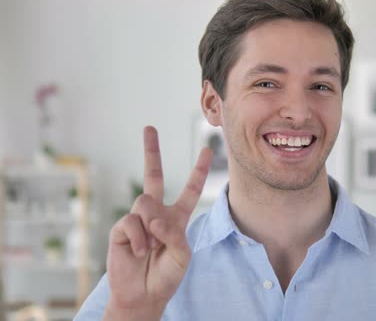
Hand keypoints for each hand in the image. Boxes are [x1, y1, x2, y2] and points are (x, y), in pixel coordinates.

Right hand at [104, 126, 211, 319]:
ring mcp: (137, 219)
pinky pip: (132, 221)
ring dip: (152, 225)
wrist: (144, 295)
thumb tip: (152, 216)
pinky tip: (140, 251)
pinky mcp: (121, 229)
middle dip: (151, 151)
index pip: (189, 189)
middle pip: (152, 175)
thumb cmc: (166, 275)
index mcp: (176, 217)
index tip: (207, 149)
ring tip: (152, 246)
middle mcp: (156, 213)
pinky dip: (140, 238)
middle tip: (149, 128)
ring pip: (145, 201)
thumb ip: (173, 232)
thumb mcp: (182, 254)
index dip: (198, 171)